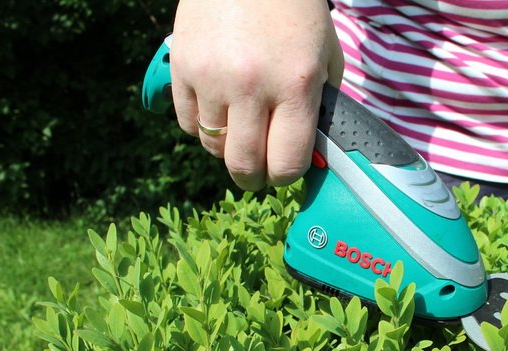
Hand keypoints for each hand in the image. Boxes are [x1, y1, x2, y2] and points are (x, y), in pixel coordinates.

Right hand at [171, 0, 343, 190]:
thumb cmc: (294, 12)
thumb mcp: (326, 57)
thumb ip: (320, 108)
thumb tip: (312, 154)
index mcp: (295, 85)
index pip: (286, 163)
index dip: (285, 176)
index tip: (283, 170)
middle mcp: (251, 86)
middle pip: (243, 165)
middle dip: (253, 178)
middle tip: (257, 173)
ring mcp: (211, 77)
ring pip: (212, 147)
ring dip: (227, 148)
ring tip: (239, 130)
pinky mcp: (181, 66)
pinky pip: (186, 123)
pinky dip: (200, 125)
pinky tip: (217, 108)